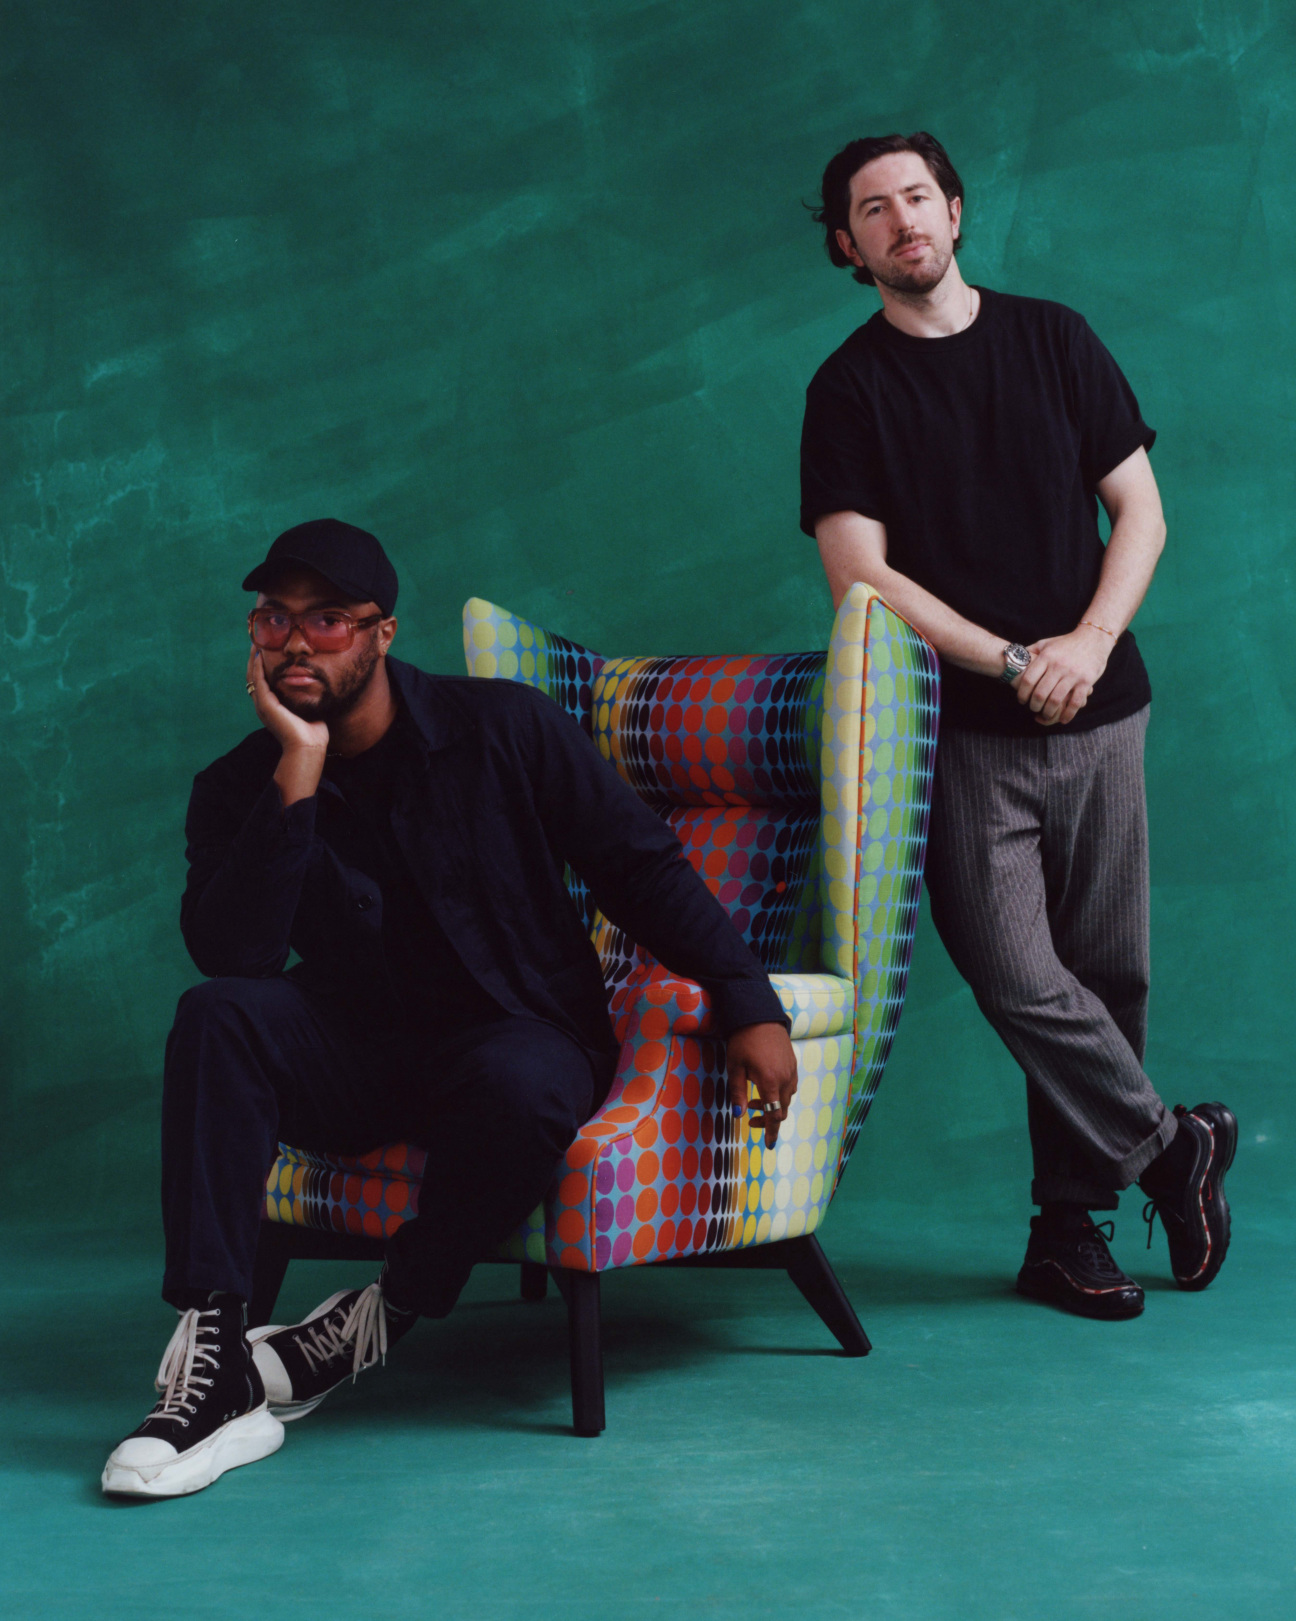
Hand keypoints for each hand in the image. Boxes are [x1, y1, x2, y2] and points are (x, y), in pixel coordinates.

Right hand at [246, 648, 328, 751]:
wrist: (308, 746)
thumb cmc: (312, 732)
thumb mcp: (308, 708)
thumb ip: (307, 697)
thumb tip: (317, 685)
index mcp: (272, 707)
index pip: (262, 682)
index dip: (262, 666)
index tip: (266, 650)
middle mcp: (263, 706)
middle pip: (253, 677)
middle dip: (255, 659)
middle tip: (257, 642)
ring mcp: (262, 706)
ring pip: (252, 677)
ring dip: (254, 660)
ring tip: (256, 644)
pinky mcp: (265, 705)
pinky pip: (258, 682)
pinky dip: (258, 668)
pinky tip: (260, 656)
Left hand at [726, 1022, 798, 1146]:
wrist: (759, 1015)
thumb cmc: (743, 1041)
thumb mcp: (735, 1067)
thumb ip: (737, 1093)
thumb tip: (738, 1115)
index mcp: (770, 1082)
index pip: (774, 1115)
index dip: (771, 1132)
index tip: (768, 1145)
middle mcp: (785, 1079)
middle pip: (782, 1109)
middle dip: (769, 1119)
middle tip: (752, 1118)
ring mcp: (792, 1070)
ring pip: (787, 1098)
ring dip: (774, 1105)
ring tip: (756, 1100)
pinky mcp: (793, 1063)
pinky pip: (791, 1086)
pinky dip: (780, 1093)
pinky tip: (768, 1086)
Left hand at [1013, 625, 1113, 725]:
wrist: (1093, 637)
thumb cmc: (1066, 643)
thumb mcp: (1046, 643)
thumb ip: (1031, 651)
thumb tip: (1013, 657)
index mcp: (1046, 657)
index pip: (1028, 680)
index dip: (1022, 693)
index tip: (1021, 700)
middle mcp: (1058, 666)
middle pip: (1040, 693)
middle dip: (1034, 705)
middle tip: (1033, 709)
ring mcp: (1073, 674)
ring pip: (1056, 700)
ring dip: (1048, 712)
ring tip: (1045, 715)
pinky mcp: (1086, 681)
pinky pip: (1075, 702)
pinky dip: (1068, 714)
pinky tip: (1063, 719)